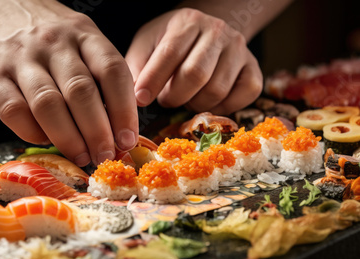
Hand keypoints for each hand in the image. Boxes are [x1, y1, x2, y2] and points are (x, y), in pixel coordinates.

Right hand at [0, 0, 138, 165]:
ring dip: (68, 138)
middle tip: (105, 157)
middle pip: (81, 92)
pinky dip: (32, 133)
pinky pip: (13, 111)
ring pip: (48, 105)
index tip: (128, 140)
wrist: (0, 4)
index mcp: (84, 34)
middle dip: (97, 132)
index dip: (124, 110)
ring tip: (82, 157)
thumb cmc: (52, 33)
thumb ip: (102, 75)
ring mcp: (21, 58)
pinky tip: (46, 141)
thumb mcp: (83, 39)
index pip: (112, 71)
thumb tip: (120, 125)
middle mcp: (54, 43)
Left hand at [126, 8, 262, 114]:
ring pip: (217, 90)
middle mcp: (217, 31)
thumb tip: (133, 98)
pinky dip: (223, 107)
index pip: (170, 53)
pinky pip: (244, 96)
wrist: (207, 33)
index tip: (140, 100)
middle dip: (175, 96)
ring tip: (186, 98)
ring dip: (196, 104)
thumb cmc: (171, 43)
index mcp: (187, 22)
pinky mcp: (254, 68)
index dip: (153, 80)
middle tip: (166, 100)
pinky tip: (208, 101)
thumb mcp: (147, 45)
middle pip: (196, 74)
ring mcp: (239, 49)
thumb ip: (137, 67)